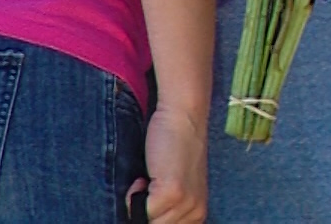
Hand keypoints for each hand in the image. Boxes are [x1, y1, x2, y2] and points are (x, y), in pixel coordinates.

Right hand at [138, 106, 207, 223]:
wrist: (182, 117)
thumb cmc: (174, 147)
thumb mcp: (174, 187)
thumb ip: (166, 209)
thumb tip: (142, 218)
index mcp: (197, 215)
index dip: (151, 218)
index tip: (146, 203)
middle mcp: (195, 213)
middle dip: (144, 212)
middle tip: (148, 187)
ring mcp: (186, 204)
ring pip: (148, 222)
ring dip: (138, 202)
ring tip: (148, 180)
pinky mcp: (173, 193)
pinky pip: (141, 210)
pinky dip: (134, 194)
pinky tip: (144, 176)